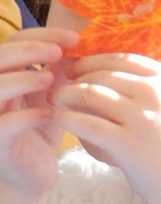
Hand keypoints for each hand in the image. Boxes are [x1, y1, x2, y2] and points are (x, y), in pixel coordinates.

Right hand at [0, 26, 78, 193]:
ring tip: (49, 80)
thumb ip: (59, 67)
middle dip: (25, 51)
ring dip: (20, 80)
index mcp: (3, 74)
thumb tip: (77, 41)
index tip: (72, 38)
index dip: (39, 34)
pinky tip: (50, 114)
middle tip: (56, 53)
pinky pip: (2, 126)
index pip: (11, 42)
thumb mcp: (54, 91)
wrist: (33, 171)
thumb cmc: (41, 126)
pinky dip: (26, 117)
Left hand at [51, 52, 160, 203]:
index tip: (70, 66)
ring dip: (65, 94)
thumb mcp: (156, 105)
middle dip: (72, 77)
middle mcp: (154, 93)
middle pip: (101, 75)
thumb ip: (134, 87)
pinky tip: (57, 118)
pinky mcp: (130, 144)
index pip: (118, 59)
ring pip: (92, 95)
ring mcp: (143, 118)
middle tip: (53, 83)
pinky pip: (90, 125)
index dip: (89, 60)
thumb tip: (93, 68)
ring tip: (51, 99)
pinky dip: (69, 118)